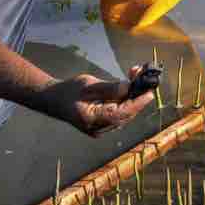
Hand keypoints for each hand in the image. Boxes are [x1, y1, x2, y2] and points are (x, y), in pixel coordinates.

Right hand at [34, 66, 155, 136]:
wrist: (55, 100)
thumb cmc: (69, 90)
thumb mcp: (88, 85)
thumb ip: (110, 88)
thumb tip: (130, 87)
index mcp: (92, 120)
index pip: (120, 114)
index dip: (137, 104)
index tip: (149, 92)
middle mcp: (99, 129)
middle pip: (126, 114)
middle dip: (137, 96)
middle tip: (144, 76)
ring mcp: (102, 129)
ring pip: (125, 114)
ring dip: (133, 96)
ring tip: (136, 75)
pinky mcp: (104, 124)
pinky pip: (120, 113)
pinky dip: (126, 100)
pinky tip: (130, 85)